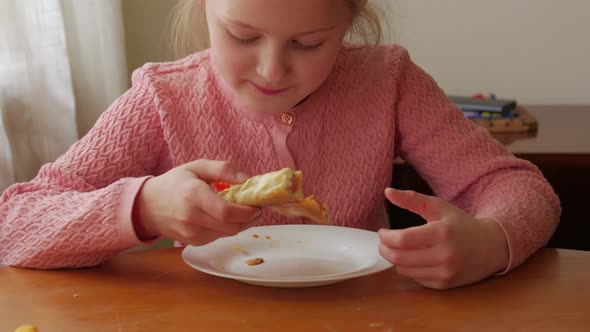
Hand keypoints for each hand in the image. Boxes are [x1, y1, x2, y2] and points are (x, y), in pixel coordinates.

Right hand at [133, 160, 260, 244]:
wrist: (147, 206)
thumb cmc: (175, 183)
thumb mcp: (197, 167)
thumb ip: (223, 169)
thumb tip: (247, 179)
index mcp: (193, 195)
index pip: (226, 212)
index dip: (248, 212)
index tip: (257, 205)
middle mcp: (192, 218)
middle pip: (231, 227)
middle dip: (250, 220)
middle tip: (256, 209)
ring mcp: (191, 233)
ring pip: (227, 234)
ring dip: (241, 225)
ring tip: (242, 211)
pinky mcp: (193, 242)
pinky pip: (219, 238)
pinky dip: (228, 229)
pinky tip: (226, 218)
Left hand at [379, 188, 508, 288]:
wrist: (491, 247)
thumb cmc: (460, 224)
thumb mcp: (438, 206)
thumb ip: (412, 199)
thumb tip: (387, 192)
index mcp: (442, 232)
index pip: (402, 240)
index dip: (385, 237)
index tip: (382, 232)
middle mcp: (444, 255)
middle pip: (399, 258)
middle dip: (384, 249)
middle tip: (383, 242)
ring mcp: (445, 272)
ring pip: (404, 270)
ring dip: (395, 259)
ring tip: (398, 249)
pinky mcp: (445, 284)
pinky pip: (415, 278)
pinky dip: (409, 269)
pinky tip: (414, 259)